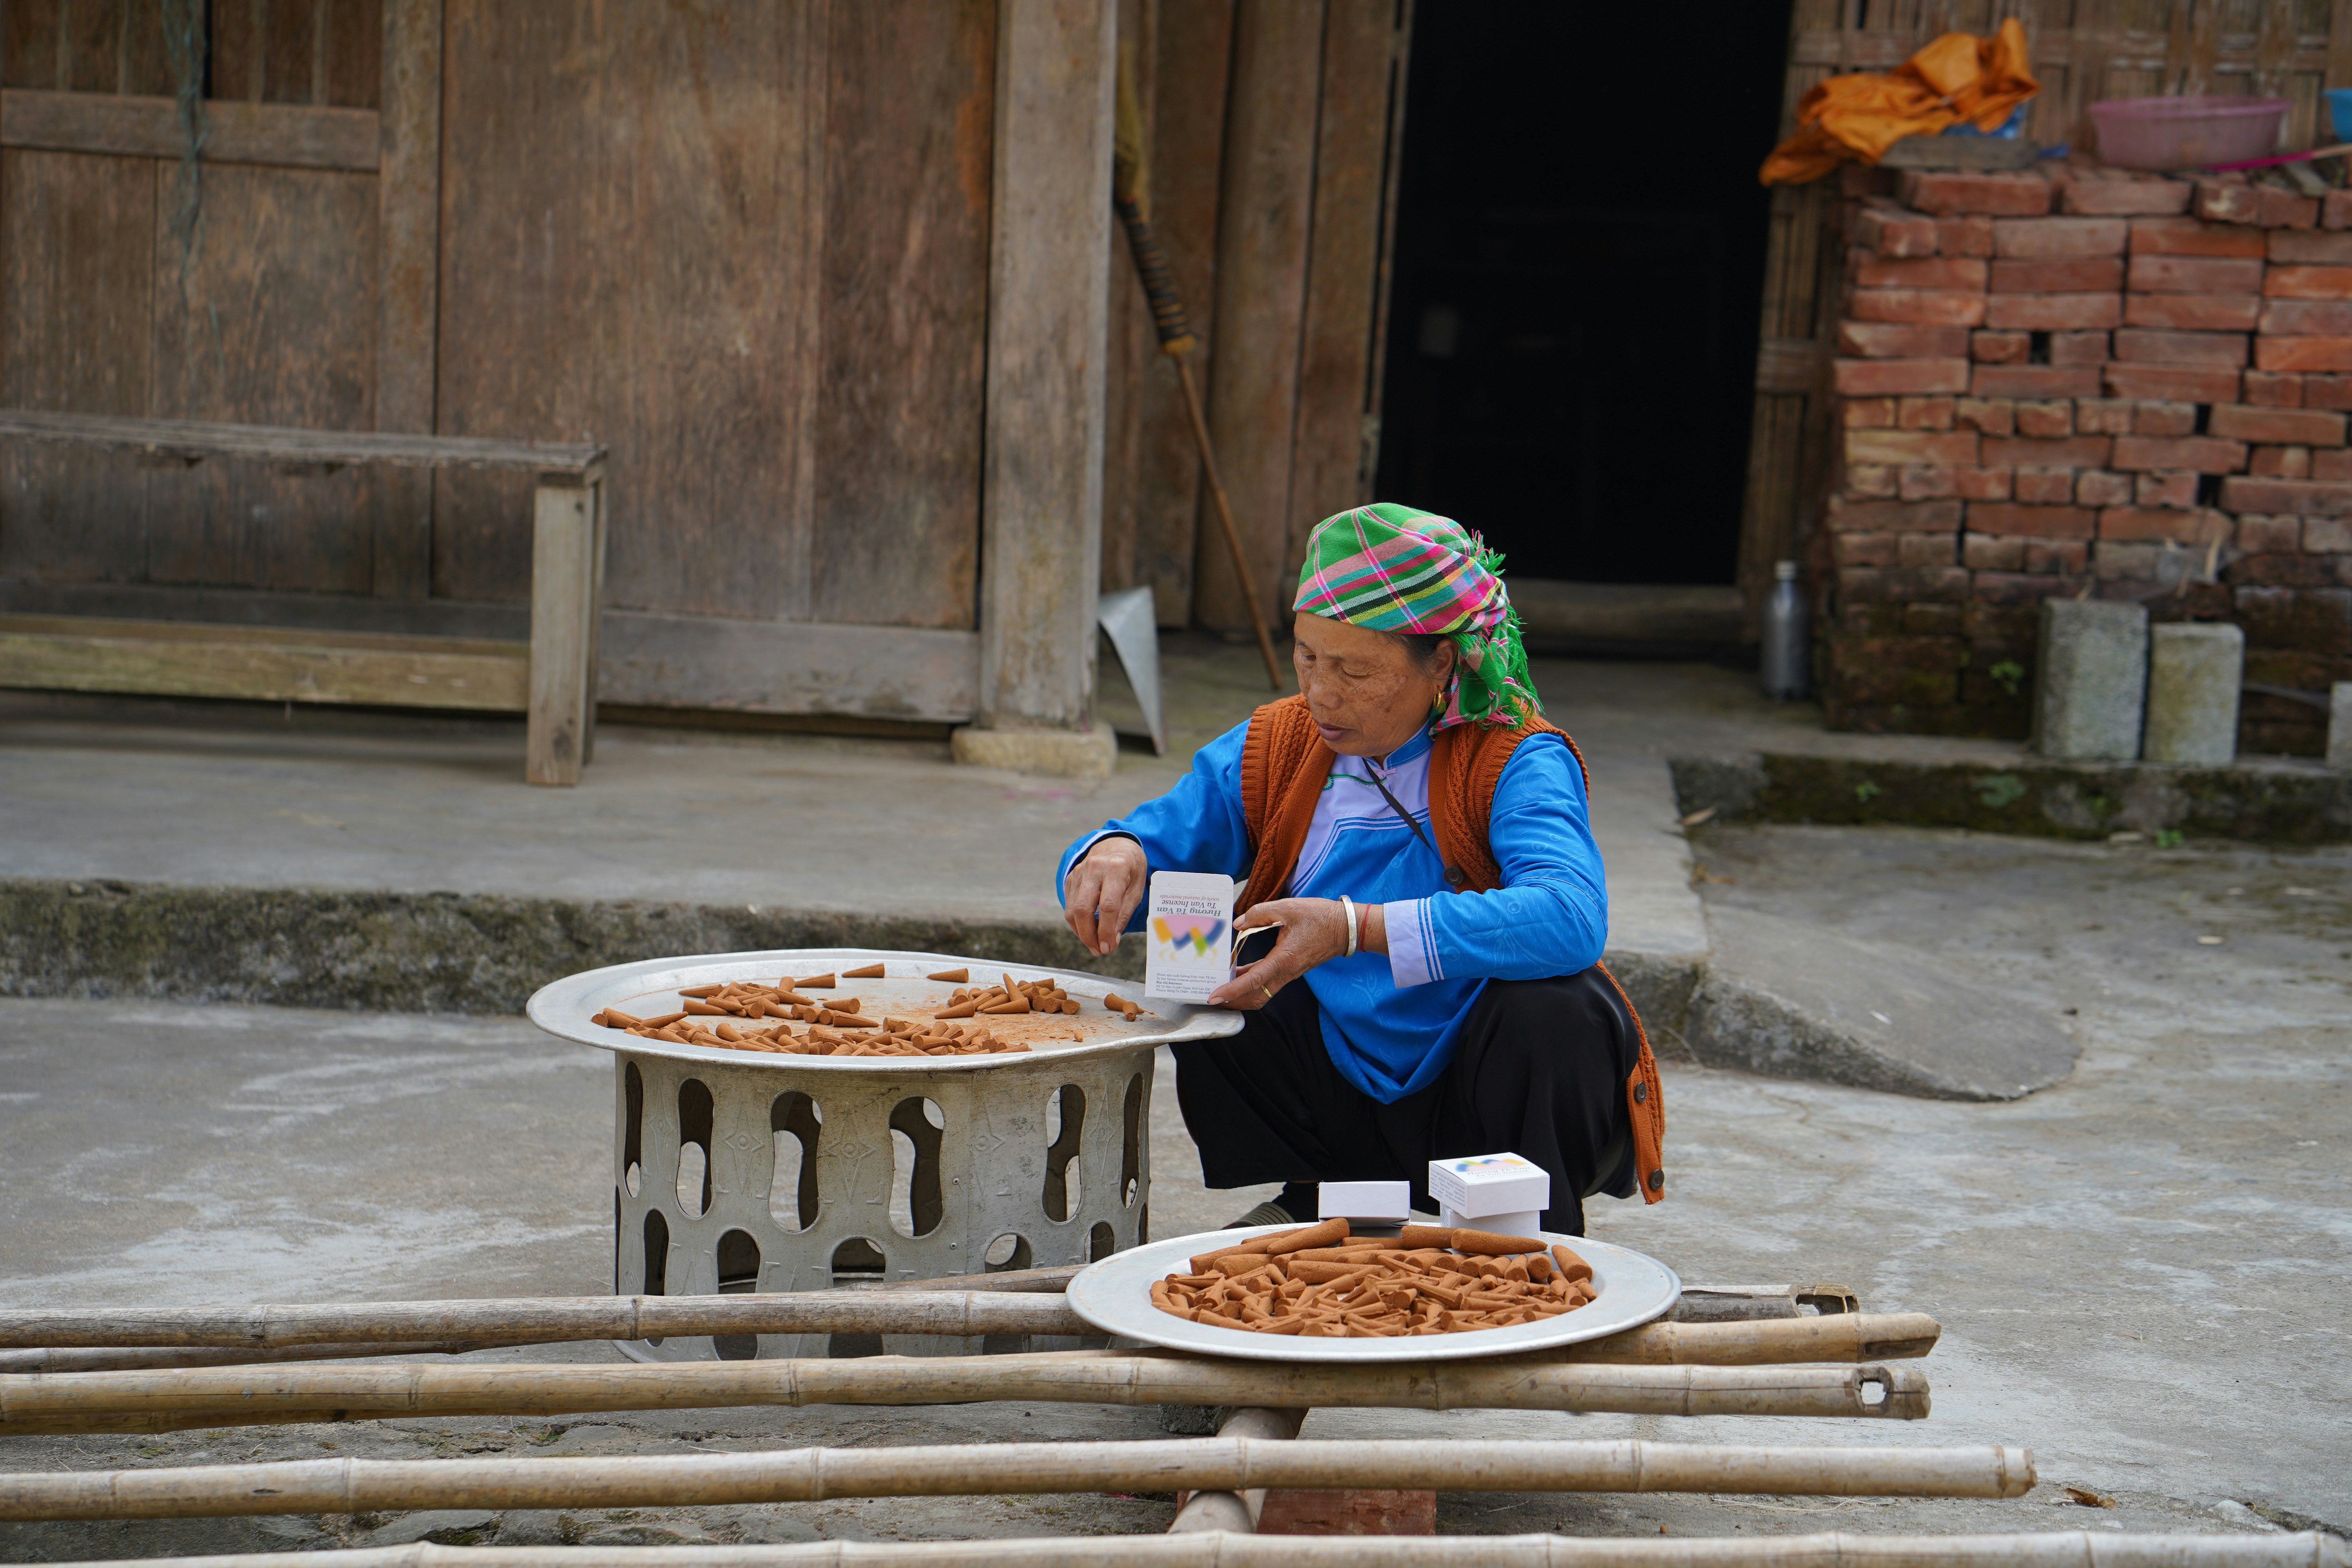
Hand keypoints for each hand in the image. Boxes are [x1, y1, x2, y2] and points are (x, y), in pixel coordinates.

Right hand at [1062, 837, 1146, 955]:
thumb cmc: (1131, 869)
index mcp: (1116, 868)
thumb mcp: (1136, 889)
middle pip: (1083, 909)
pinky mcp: (1071, 878)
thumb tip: (1111, 940)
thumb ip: (1123, 914)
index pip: (1107, 906)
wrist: (1117, 845)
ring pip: (1072, 909)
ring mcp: (1079, 872)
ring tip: (1093, 944)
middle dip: (1088, 935)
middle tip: (1098, 951)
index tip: (1108, 947)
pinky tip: (1088, 930)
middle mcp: (1094, 868)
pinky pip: (1069, 905)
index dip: (1106, 931)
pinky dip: (1077, 922)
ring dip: (1081, 932)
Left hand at [1208, 896, 1383, 1009]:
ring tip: (1220, 987)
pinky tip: (1238, 973)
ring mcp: (1289, 974)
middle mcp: (1286, 972)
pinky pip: (1267, 983)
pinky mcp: (1290, 970)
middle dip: (1232, 1001)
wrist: (1344, 928)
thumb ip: (1259, 913)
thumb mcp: (1287, 907)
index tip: (1215, 996)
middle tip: (1211, 997)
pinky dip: (1250, 982)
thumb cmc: (1319, 917)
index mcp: (1284, 959)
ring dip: (1241, 995)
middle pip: (1255, 997)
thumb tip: (1238, 923)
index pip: (1254, 980)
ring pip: (1261, 993)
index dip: (1232, 990)